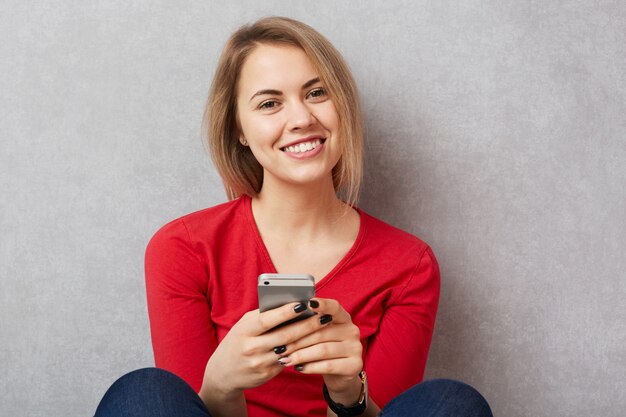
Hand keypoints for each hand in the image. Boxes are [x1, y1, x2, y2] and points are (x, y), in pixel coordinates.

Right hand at [200, 301, 333, 398]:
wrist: (224, 372)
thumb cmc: (239, 340)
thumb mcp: (243, 325)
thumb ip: (263, 315)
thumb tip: (289, 302)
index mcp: (244, 330)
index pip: (267, 319)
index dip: (285, 312)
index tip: (303, 303)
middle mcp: (251, 347)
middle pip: (285, 336)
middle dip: (307, 325)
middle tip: (324, 316)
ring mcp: (259, 363)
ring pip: (290, 350)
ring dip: (309, 339)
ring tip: (324, 329)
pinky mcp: (266, 375)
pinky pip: (288, 361)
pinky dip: (303, 351)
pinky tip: (315, 343)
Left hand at [279, 298, 362, 395]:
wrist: (340, 375)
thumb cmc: (322, 349)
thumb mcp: (318, 334)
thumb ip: (308, 324)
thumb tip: (285, 317)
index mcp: (343, 318)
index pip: (334, 307)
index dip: (322, 304)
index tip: (308, 303)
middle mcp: (352, 330)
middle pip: (321, 332)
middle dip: (297, 341)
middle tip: (279, 348)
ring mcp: (356, 348)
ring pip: (323, 350)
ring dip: (300, 355)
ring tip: (285, 359)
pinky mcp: (354, 365)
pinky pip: (328, 365)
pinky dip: (310, 367)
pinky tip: (298, 368)